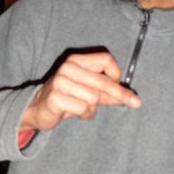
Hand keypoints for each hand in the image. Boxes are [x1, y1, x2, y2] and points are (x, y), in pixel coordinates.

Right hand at [21, 51, 141, 131]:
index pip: (105, 59)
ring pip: (94, 97)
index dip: (116, 73)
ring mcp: (60, 82)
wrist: (37, 110)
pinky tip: (75, 113)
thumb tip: (132, 98)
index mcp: (76, 61)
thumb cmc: (66, 99)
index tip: (120, 84)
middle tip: (136, 103)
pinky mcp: (55, 98)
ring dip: (93, 108)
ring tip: (83, 109)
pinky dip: (84, 114)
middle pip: (103, 80)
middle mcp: (68, 68)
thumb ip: (107, 93)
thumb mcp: (88, 92)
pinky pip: (83, 108)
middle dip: (120, 94)